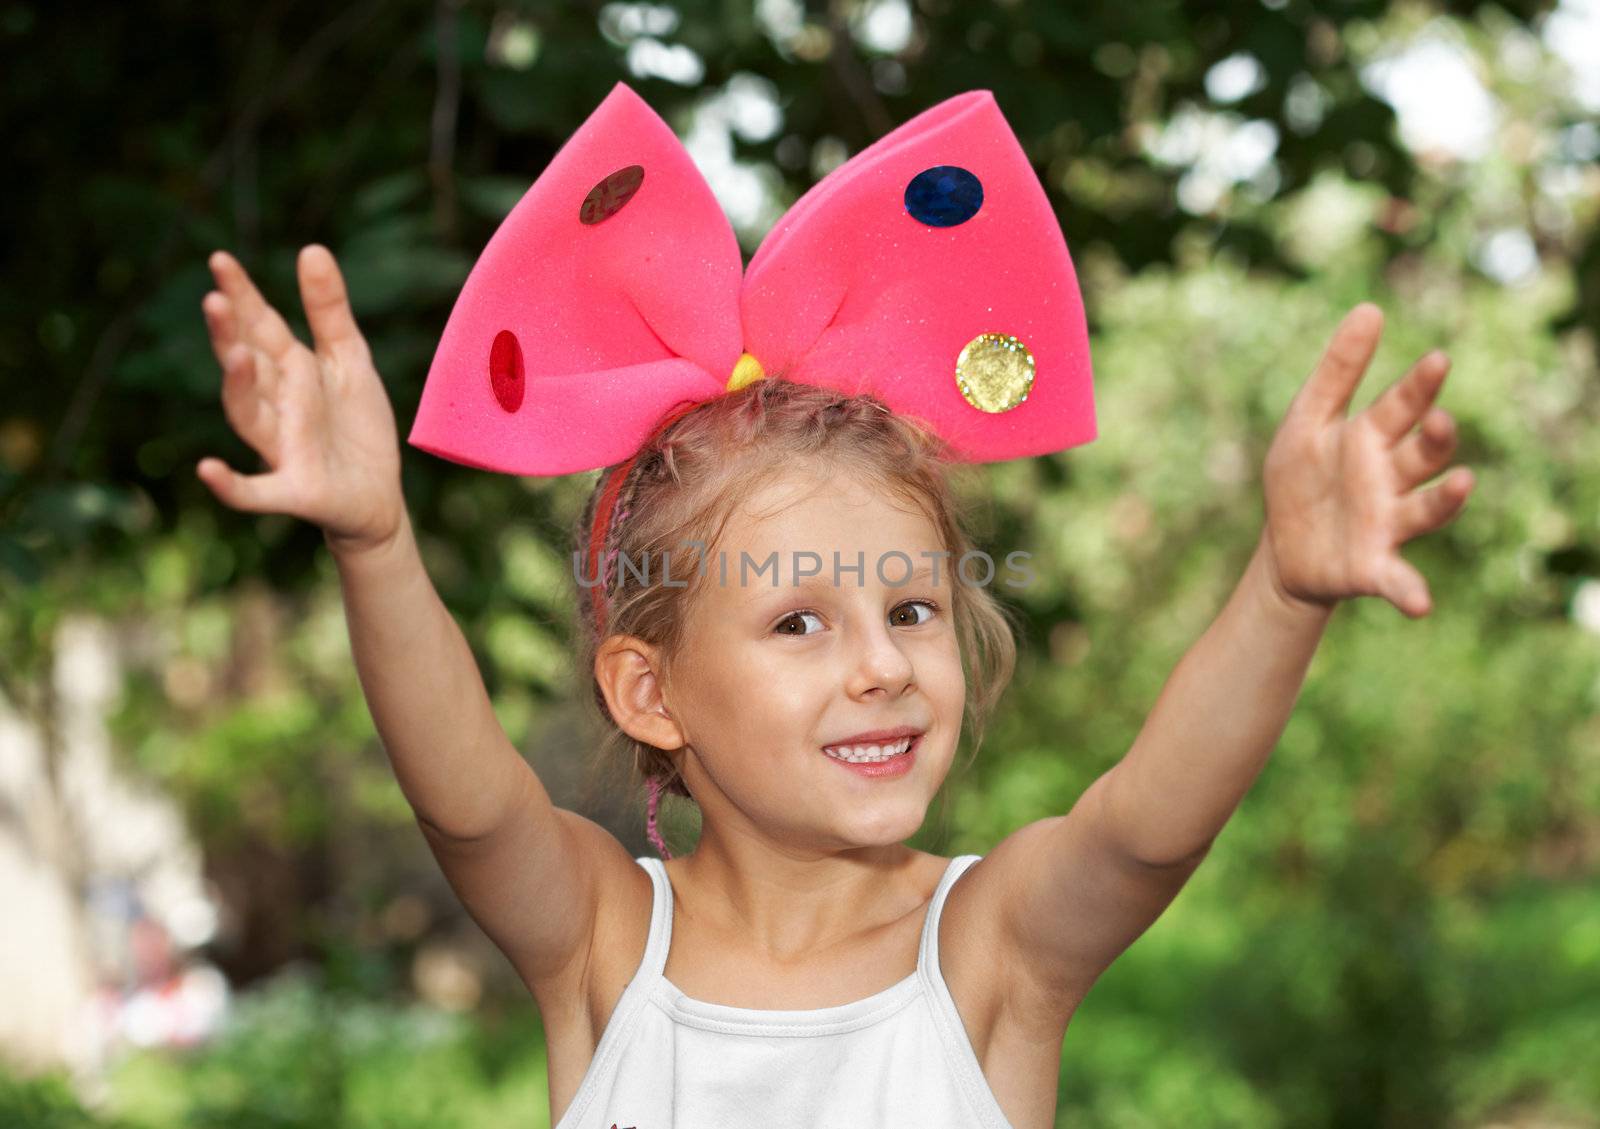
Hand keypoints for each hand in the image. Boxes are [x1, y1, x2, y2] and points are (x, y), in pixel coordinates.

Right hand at [198, 245, 404, 555]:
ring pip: (249, 417)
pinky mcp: (295, 489)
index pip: (260, 328)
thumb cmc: (354, 426)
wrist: (379, 496)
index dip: (242, 295)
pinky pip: (254, 491)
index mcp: (290, 371)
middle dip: (231, 336)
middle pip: (247, 367)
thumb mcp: (350, 361)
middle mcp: (277, 405)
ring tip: (235, 356)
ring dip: (237, 389)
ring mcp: (282, 448)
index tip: (220, 260)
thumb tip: (311, 248)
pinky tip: (207, 469)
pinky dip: (230, 485)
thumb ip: (329, 311)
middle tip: (216, 300)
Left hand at [1259, 303, 1474, 619]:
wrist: (1282, 549)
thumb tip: (1370, 308)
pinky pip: (1400, 580)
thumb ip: (1337, 372)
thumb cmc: (1302, 477)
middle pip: (1423, 454)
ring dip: (1446, 499)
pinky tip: (1420, 604)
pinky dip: (1411, 591)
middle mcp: (1390, 479)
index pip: (1402, 405)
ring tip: (1462, 483)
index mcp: (1371, 438)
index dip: (1419, 385)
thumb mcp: (1306, 421)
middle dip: (1435, 439)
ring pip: (1426, 509)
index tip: (1437, 359)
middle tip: (1441, 421)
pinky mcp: (1374, 567)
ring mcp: (1387, 523)